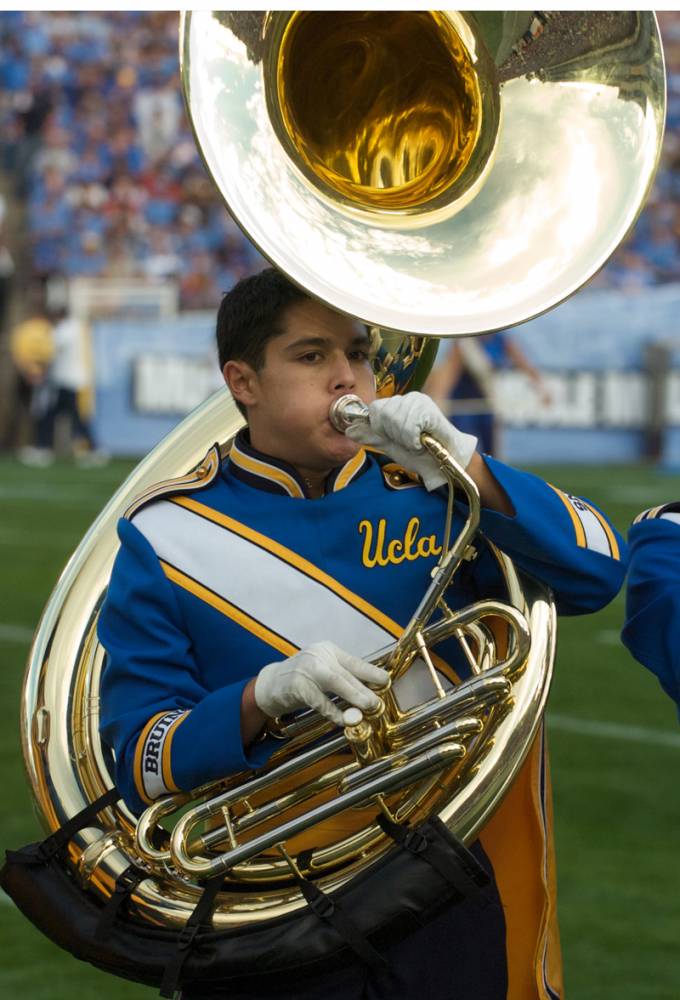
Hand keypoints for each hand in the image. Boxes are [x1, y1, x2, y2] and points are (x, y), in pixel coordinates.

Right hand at [254, 641, 388, 726]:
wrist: (270, 684)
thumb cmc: (302, 679)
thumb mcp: (324, 672)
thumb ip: (344, 680)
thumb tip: (370, 692)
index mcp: (328, 650)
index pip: (354, 661)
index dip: (371, 672)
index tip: (386, 681)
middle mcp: (317, 655)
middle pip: (345, 672)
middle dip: (363, 688)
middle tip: (377, 701)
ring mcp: (305, 669)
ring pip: (334, 682)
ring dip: (352, 696)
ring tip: (366, 707)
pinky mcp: (295, 685)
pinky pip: (318, 700)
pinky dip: (331, 710)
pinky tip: (341, 719)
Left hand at [345, 392, 477, 490]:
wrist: (445, 461)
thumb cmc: (420, 453)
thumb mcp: (390, 444)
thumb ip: (371, 435)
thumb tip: (349, 430)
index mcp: (399, 404)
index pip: (375, 409)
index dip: (381, 427)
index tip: (395, 438)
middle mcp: (409, 398)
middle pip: (383, 414)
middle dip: (393, 434)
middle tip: (408, 441)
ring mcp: (420, 402)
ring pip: (395, 420)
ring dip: (404, 438)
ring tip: (417, 442)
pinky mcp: (430, 410)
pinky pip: (410, 425)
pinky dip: (414, 439)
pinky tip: (423, 441)